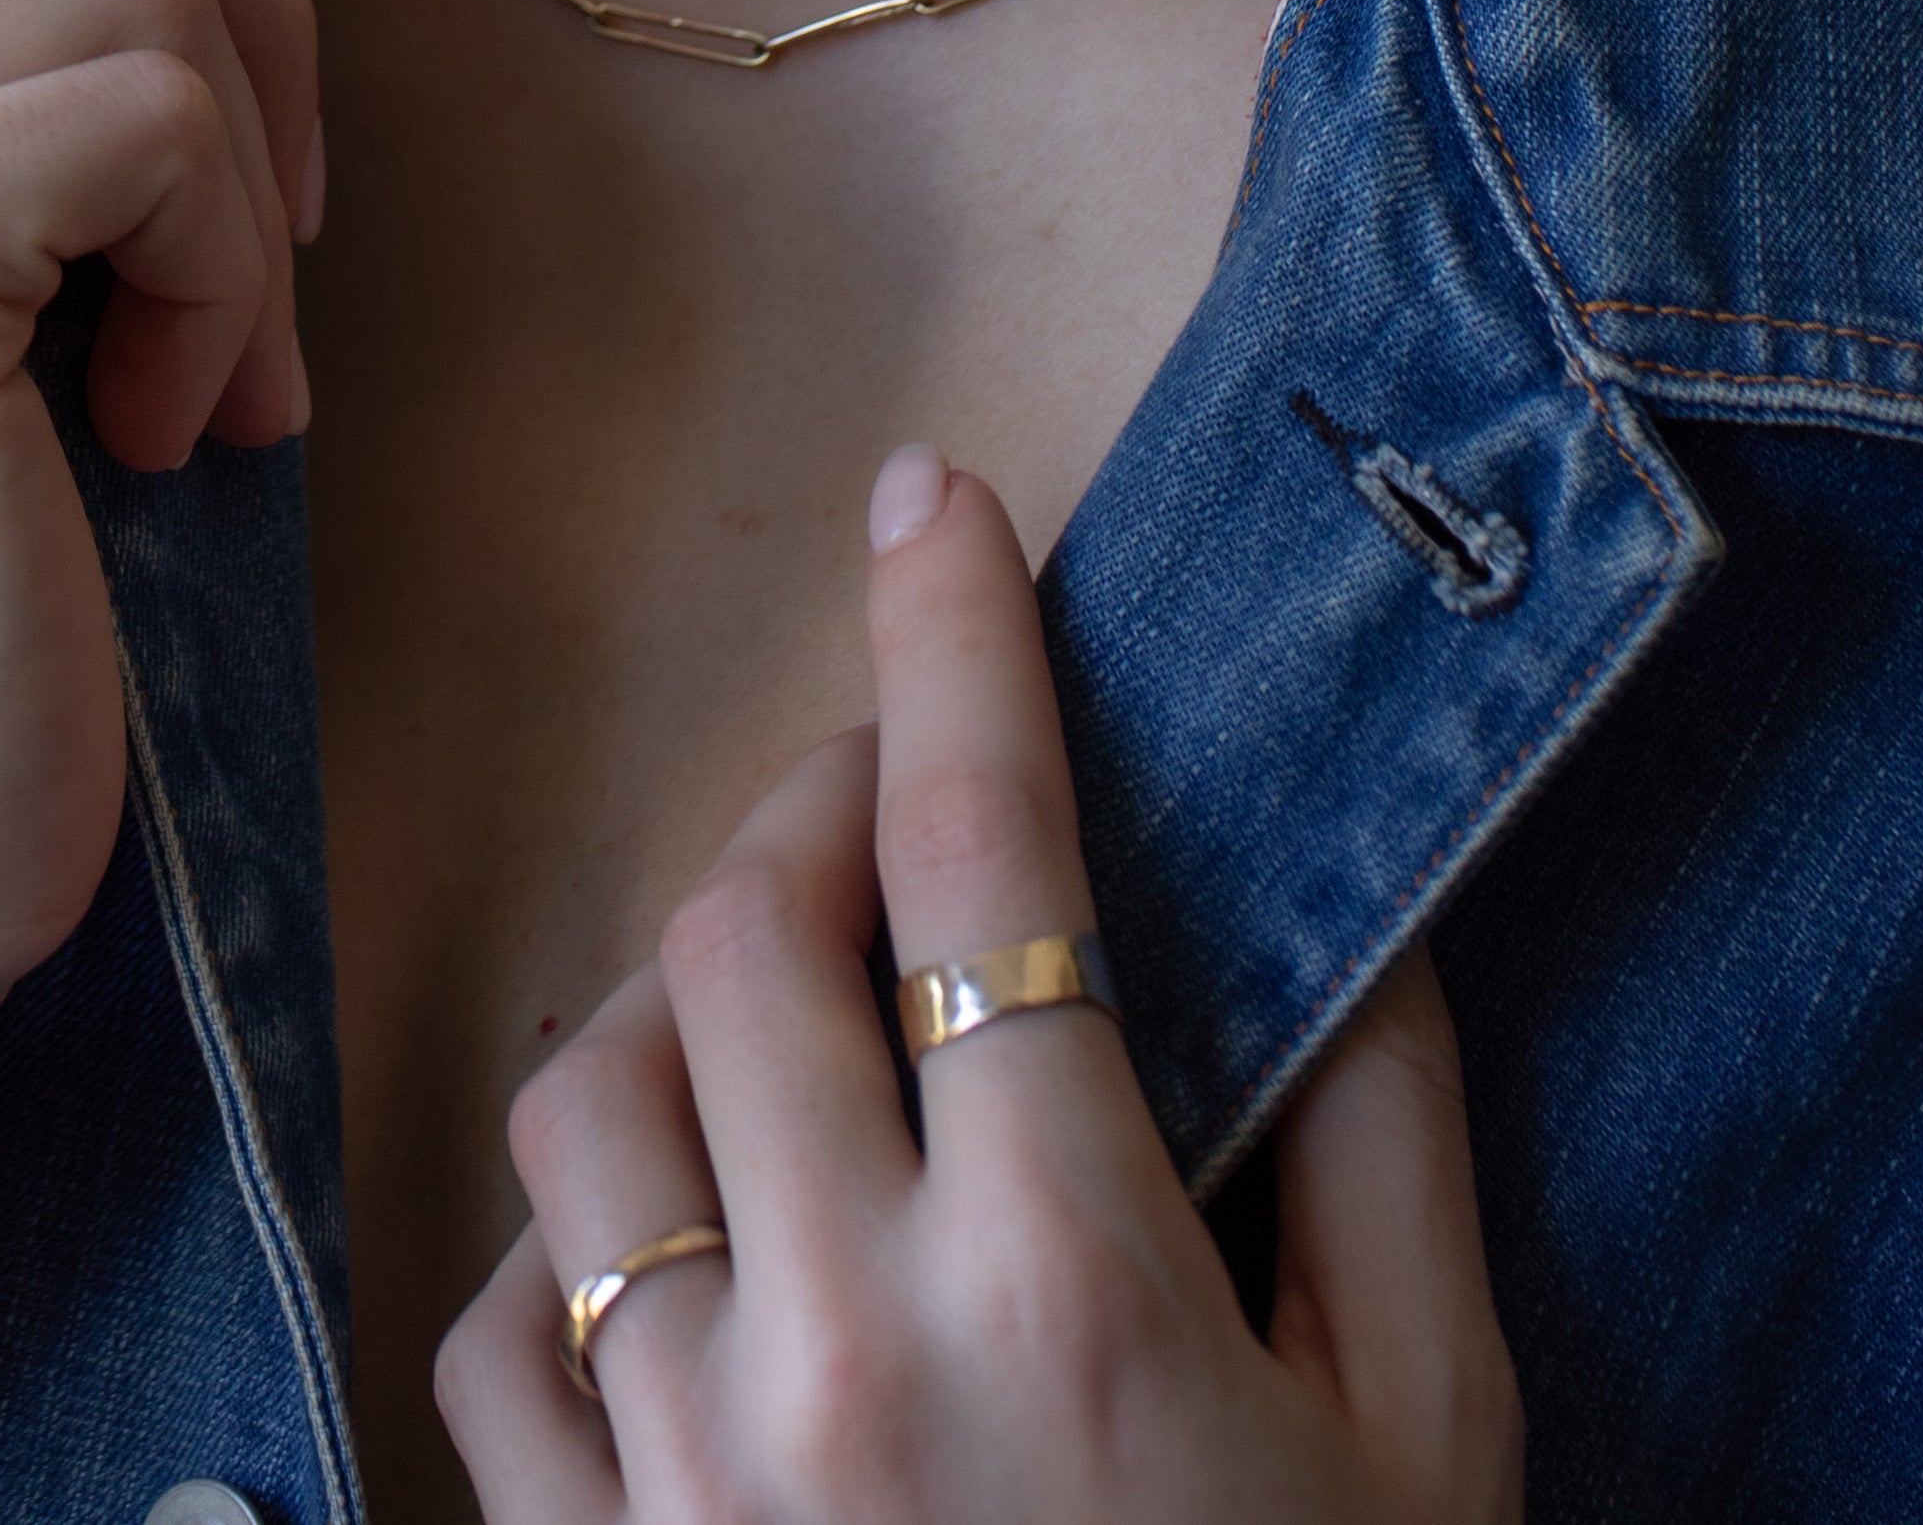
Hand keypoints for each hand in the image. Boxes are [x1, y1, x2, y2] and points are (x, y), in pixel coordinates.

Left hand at [438, 446, 1522, 1524]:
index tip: (942, 496)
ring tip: (778, 1011)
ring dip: (675, 1002)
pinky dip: (561, 1254)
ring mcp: (688, 1477)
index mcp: (1074, 1277)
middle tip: (892, 802)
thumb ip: (1393, 1167)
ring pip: (583, 1094)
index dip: (959, 637)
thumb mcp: (1430, 1455)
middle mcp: (851, 1341)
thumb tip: (1357, 934)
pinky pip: (493, 1337)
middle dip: (815, 800)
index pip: (984, 851)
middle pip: (747, 926)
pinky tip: (666, 1251)